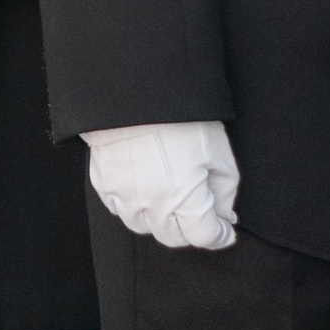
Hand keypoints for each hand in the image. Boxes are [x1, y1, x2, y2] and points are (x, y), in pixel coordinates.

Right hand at [85, 119, 239, 251]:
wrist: (134, 92)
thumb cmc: (182, 118)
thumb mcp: (219, 152)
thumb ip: (225, 191)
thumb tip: (224, 216)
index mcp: (185, 199)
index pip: (205, 237)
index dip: (220, 235)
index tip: (225, 229)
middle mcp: (153, 204)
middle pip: (175, 237)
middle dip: (191, 229)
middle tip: (198, 209)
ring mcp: (124, 196)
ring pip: (145, 227)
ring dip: (160, 220)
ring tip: (168, 196)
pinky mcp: (104, 183)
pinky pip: (119, 208)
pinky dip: (133, 206)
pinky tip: (143, 187)